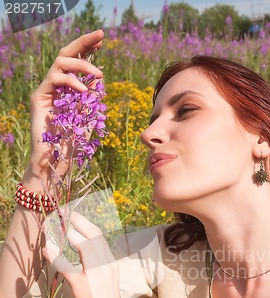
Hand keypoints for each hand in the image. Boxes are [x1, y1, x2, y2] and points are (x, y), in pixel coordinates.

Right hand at [25, 30, 103, 186]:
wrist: (56, 162)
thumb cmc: (73, 144)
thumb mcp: (88, 118)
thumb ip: (91, 100)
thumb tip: (99, 80)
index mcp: (68, 90)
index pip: (77, 63)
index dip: (88, 49)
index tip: (103, 40)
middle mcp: (56, 87)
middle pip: (66, 55)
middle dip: (84, 42)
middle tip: (100, 35)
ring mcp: (46, 91)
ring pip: (60, 62)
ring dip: (82, 64)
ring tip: (98, 73)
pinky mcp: (38, 97)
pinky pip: (55, 78)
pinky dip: (71, 81)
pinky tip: (84, 90)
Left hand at [42, 211, 129, 297]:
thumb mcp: (105, 283)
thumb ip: (96, 267)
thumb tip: (81, 254)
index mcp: (112, 264)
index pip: (98, 236)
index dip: (82, 222)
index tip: (69, 215)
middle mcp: (107, 267)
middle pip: (93, 235)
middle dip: (75, 221)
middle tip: (59, 214)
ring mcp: (98, 278)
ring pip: (84, 247)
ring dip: (67, 234)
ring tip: (53, 228)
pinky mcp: (85, 291)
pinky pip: (68, 269)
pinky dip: (55, 257)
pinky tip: (46, 250)